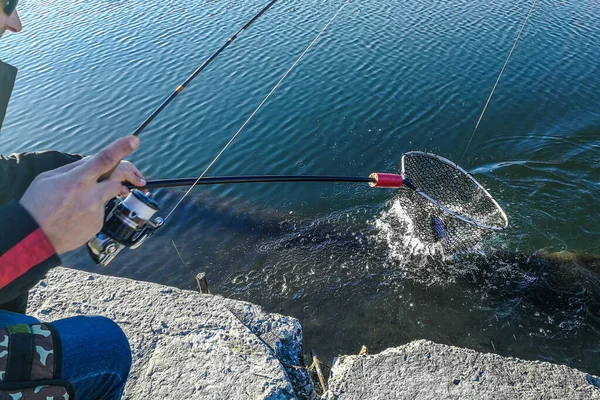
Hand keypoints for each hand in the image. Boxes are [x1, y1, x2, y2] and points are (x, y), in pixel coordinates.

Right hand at [20, 136, 141, 253]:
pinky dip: (93, 210)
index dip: (121, 149)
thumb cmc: (37, 204)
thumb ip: (75, 168)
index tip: (134, 141)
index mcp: (77, 180)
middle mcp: (90, 195)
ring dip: (102, 193)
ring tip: (79, 201)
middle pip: (119, 178)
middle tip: (138, 178)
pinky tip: (76, 214)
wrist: (33, 237)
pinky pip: (101, 211)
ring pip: (109, 195)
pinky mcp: (98, 224)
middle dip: (130, 175)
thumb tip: (94, 162)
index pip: (104, 160)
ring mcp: (96, 212)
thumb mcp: (49, 178)